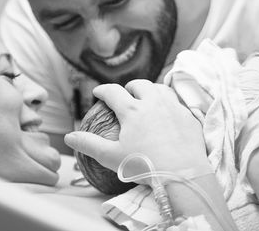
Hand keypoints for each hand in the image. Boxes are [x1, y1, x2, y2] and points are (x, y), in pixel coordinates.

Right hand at [64, 79, 211, 174]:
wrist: (183, 175)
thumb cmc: (145, 166)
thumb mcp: (112, 157)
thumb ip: (89, 144)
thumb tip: (69, 137)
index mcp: (132, 110)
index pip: (113, 91)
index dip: (103, 90)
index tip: (98, 92)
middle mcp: (153, 102)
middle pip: (139, 84)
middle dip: (129, 87)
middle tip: (125, 94)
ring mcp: (173, 108)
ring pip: (160, 89)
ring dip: (150, 90)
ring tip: (147, 99)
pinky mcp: (189, 117)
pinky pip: (177, 103)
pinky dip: (168, 104)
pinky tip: (167, 115)